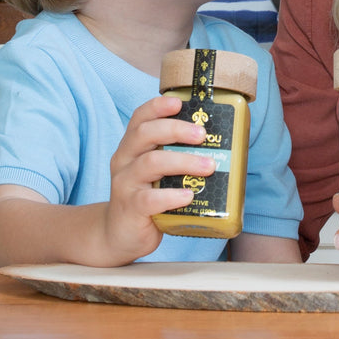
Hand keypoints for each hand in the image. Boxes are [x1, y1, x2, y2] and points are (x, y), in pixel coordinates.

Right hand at [102, 94, 218, 262]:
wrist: (118, 236)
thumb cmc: (146, 197)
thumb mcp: (154, 173)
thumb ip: (174, 157)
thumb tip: (219, 148)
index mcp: (131, 147)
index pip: (139, 118)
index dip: (158, 106)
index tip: (179, 102)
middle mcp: (124, 160)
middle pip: (145, 134)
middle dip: (177, 129)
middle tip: (202, 135)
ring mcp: (125, 184)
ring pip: (151, 163)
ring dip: (184, 161)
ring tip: (208, 166)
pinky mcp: (130, 209)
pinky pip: (150, 199)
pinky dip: (172, 195)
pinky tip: (188, 195)